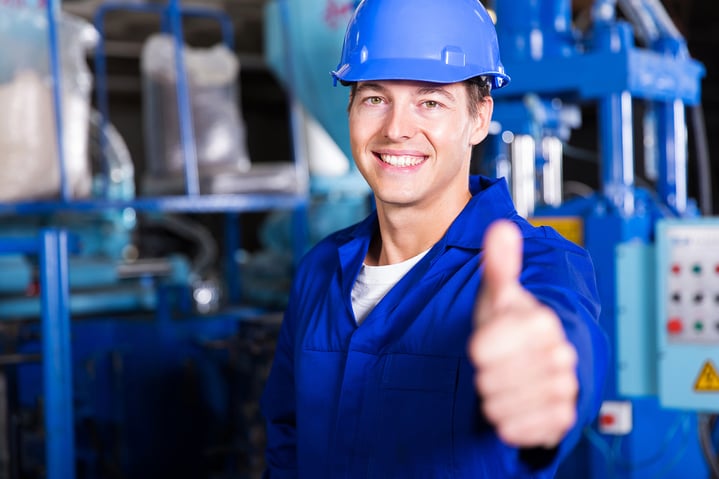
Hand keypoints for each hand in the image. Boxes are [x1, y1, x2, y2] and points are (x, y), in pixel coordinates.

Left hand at [468, 220, 577, 448]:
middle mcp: (559, 356)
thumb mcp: (499, 293)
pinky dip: (507, 421)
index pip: (483, 350)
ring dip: (493, 397)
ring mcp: (563, 388)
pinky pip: (518, 429)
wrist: (535, 360)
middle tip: (495, 364)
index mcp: (543, 323)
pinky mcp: (562, 418)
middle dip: (485, 373)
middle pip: (491, 379)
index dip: (478, 349)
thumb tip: (500, 228)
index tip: (486, 343)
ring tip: (503, 382)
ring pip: (502, 406)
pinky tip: (512, 405)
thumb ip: (499, 263)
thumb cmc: (511, 324)